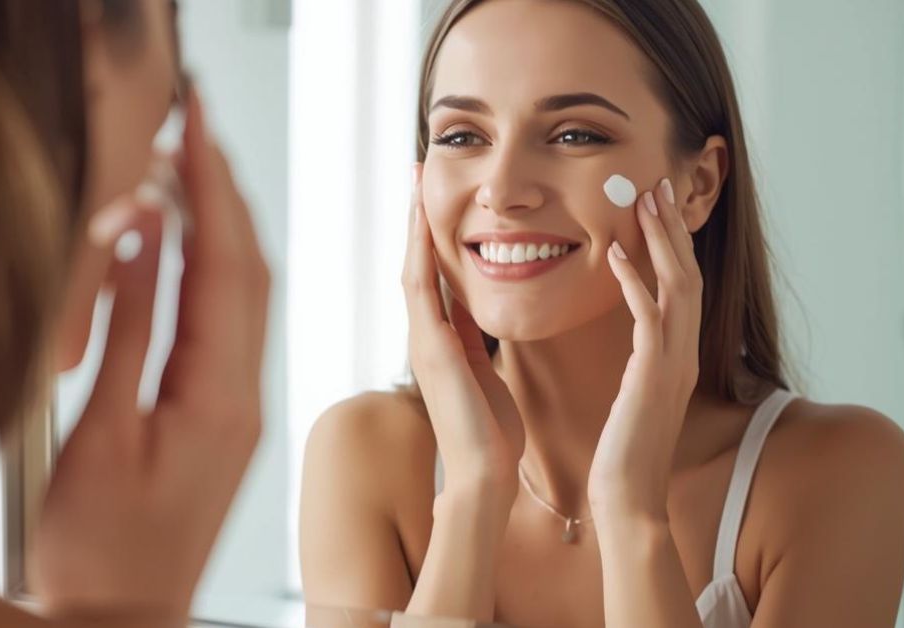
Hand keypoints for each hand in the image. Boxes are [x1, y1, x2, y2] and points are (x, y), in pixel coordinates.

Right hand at [29, 86, 269, 620]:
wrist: (127, 614)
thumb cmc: (102, 548)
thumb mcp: (100, 432)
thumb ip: (128, 329)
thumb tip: (141, 239)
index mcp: (218, 397)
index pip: (223, 265)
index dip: (210, 187)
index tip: (195, 127)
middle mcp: (245, 396)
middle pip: (249, 270)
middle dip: (225, 192)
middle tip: (196, 130)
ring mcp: (241, 407)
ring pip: (248, 296)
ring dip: (224, 227)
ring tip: (193, 169)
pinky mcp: (226, 417)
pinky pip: (233, 327)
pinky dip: (217, 274)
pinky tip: (193, 250)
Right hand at [402, 165, 523, 505]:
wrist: (483, 472)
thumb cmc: (491, 431)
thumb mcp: (485, 372)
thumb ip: (473, 342)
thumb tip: (473, 316)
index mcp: (441, 338)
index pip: (433, 274)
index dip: (431, 233)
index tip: (434, 194)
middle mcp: (424, 334)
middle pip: (415, 261)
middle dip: (416, 215)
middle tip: (416, 168)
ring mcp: (422, 340)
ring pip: (413, 266)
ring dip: (414, 222)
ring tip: (415, 179)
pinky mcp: (431, 349)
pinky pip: (421, 290)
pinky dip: (420, 252)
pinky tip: (424, 221)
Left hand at [589, 178, 701, 518]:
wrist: (628, 499)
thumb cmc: (622, 451)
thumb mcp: (632, 395)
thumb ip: (637, 363)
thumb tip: (632, 342)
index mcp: (675, 355)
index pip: (680, 286)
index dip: (670, 243)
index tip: (654, 206)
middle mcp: (683, 353)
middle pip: (687, 274)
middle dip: (671, 227)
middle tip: (654, 183)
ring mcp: (673, 364)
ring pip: (678, 287)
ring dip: (660, 241)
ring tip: (643, 200)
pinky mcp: (654, 378)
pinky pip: (650, 320)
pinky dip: (636, 284)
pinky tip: (616, 256)